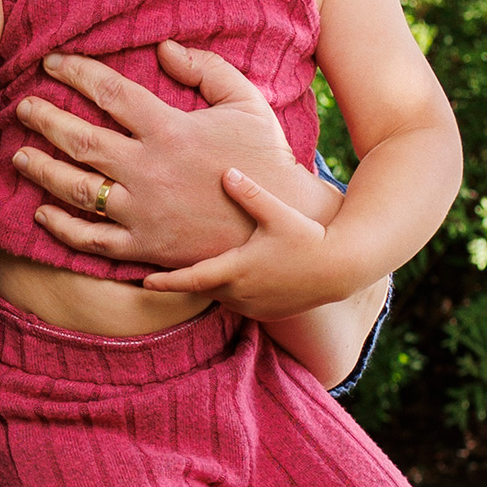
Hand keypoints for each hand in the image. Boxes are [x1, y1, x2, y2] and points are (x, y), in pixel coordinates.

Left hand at [18, 41, 333, 268]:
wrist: (285, 228)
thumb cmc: (265, 158)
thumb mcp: (246, 103)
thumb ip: (207, 69)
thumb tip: (164, 46)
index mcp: (170, 129)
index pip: (109, 91)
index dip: (75, 73)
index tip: (51, 63)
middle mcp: (150, 170)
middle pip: (81, 139)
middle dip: (44, 119)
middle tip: (22, 107)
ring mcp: (145, 212)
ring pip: (77, 189)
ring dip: (42, 171)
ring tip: (19, 155)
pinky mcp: (147, 247)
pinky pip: (93, 239)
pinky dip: (62, 227)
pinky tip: (41, 212)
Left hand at [140, 168, 355, 320]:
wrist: (342, 269)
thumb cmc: (309, 237)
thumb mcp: (277, 213)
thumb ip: (249, 194)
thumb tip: (226, 172)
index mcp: (238, 269)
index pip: (192, 280)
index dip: (166, 282)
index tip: (144, 282)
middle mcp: (242, 293)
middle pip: (203, 286)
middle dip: (186, 277)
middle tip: (163, 267)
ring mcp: (256, 307)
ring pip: (221, 296)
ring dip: (211, 284)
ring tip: (200, 267)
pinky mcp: (269, 314)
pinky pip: (240, 304)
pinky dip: (231, 292)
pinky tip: (234, 277)